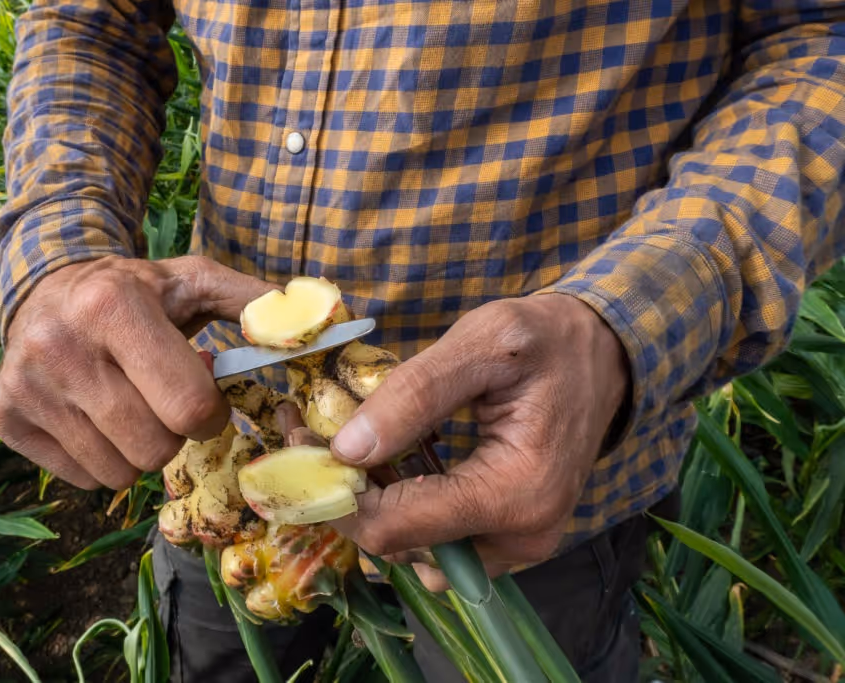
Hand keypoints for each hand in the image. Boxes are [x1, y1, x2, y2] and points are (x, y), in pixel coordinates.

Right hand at [0, 255, 276, 489]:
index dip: (210, 412)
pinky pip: (80, 479)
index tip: (203, 396)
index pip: (188, 406)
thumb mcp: (194, 281)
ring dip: (139, 450)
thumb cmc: (138, 292)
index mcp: (112, 307)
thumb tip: (315, 324)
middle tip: (164, 402)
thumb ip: (255, 302)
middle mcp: (60, 347)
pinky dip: (100, 459)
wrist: (48, 286)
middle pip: (154, 448)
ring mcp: (26, 386)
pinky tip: (96, 416)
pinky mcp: (4, 417)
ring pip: (117, 472)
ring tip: (130, 406)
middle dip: (175, 434)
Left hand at [327, 294, 629, 589]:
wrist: (603, 354)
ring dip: (369, 497)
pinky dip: (400, 501)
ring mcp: (515, 544)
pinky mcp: (506, 535)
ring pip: (409, 545)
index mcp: (515, 495)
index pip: (394, 529)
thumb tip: (346, 450)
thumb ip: (415, 395)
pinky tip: (388, 456)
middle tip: (310, 431)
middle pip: (396, 544)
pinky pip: (434, 536)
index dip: (335, 490)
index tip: (299, 437)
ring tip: (348, 436)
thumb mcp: (482, 343)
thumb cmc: (546, 340)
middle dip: (345, 492)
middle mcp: (519, 538)